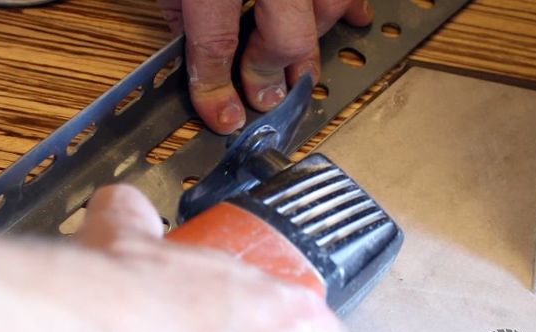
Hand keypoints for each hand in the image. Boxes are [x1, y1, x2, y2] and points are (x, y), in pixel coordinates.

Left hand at [157, 0, 373, 133]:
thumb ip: (182, 10)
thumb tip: (196, 52)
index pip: (218, 44)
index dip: (217, 89)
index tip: (224, 117)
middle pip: (288, 35)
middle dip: (275, 75)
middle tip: (265, 98)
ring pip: (329, 8)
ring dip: (315, 43)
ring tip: (300, 67)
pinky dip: (352, 6)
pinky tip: (353, 19)